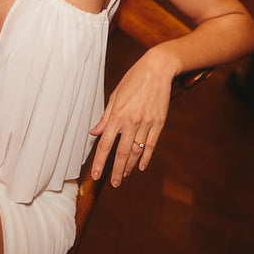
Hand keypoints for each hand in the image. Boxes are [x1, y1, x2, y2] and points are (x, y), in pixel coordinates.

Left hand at [89, 49, 172, 186]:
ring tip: (125, 176)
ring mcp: (146, 123)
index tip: (96, 174)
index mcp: (117, 114)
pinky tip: (141, 166)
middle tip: (114, 183)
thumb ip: (105, 117)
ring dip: (130, 166)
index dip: (99, 161)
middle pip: (121, 153)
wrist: (158, 70)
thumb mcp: (115, 96)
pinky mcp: (159, 123)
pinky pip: (151, 144)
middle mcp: (131, 121)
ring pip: (136, 151)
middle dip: (117, 171)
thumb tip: (95, 133)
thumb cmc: (134, 79)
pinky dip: (146, 157)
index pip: (105, 144)